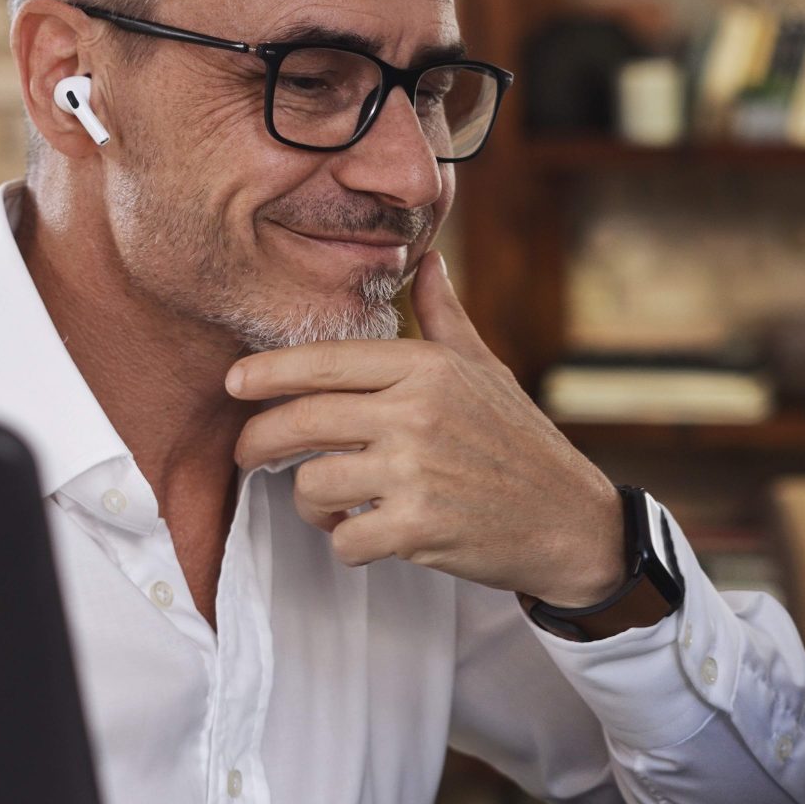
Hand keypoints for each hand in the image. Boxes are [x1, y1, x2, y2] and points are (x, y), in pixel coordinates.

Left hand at [227, 254, 624, 606]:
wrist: (569, 521)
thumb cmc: (522, 444)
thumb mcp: (486, 369)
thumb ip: (445, 316)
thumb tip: (426, 259)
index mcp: (427, 368)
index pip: (325, 362)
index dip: (268, 372)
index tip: (235, 382)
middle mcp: (417, 413)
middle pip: (300, 422)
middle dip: (259, 443)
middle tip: (252, 457)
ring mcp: (416, 471)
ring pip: (312, 485)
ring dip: (310, 504)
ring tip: (332, 505)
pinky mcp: (417, 528)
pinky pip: (343, 538)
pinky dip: (346, 544)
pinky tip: (366, 535)